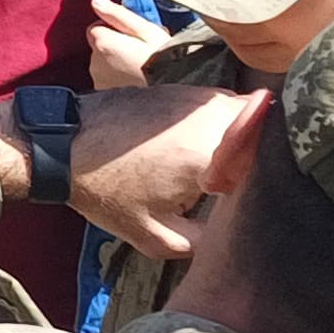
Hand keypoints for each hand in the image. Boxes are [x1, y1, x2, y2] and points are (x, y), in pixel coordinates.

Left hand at [62, 85, 263, 259]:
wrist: (58, 144)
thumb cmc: (102, 190)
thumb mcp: (152, 234)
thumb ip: (200, 243)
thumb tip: (229, 241)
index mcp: (209, 154)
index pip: (272, 157)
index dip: (275, 179)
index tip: (263, 197)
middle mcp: (209, 117)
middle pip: (266, 131)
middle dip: (267, 154)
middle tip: (247, 182)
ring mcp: (194, 98)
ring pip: (245, 114)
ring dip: (246, 137)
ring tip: (228, 167)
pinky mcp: (179, 89)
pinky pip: (219, 105)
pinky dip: (221, 124)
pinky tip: (205, 149)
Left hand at [85, 0, 163, 90]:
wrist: (172, 95)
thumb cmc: (163, 60)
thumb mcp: (146, 30)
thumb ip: (117, 14)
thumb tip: (96, 0)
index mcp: (103, 43)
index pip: (96, 28)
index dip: (115, 29)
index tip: (133, 36)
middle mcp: (95, 62)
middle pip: (99, 46)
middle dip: (115, 46)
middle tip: (140, 51)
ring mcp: (99, 80)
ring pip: (102, 64)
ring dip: (115, 63)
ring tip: (140, 67)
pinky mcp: (104, 95)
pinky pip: (106, 81)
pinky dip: (116, 80)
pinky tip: (135, 81)